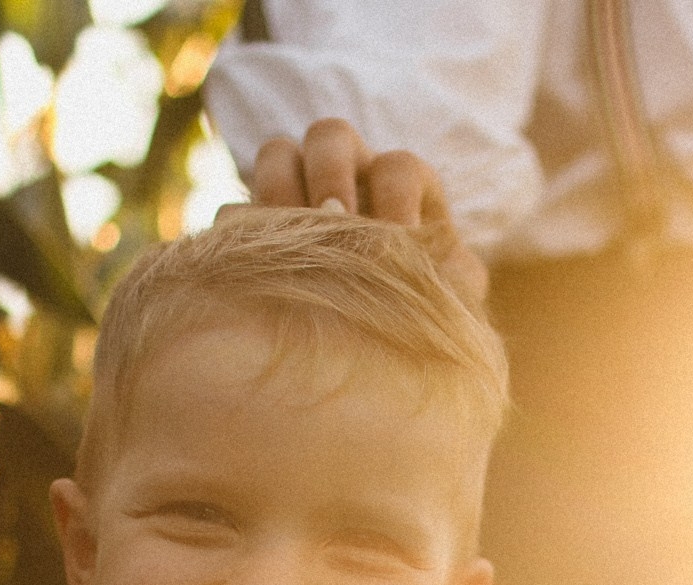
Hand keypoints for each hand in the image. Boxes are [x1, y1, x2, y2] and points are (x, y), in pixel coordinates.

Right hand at [244, 117, 489, 305]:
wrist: (380, 342)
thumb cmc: (424, 306)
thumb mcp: (452, 293)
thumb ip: (456, 278)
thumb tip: (442, 266)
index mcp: (402, 185)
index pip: (399, 166)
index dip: (396, 195)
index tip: (395, 238)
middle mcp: (350, 176)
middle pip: (330, 134)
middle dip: (330, 172)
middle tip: (334, 219)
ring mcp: (299, 194)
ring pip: (277, 154)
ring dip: (279, 189)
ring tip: (287, 239)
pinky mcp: (258, 228)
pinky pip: (235, 210)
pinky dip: (244, 232)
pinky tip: (258, 270)